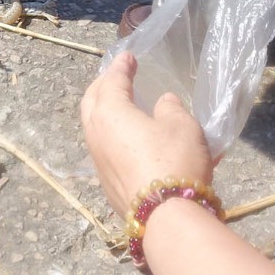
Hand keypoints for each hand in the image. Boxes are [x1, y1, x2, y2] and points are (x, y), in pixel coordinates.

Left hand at [80, 53, 215, 219]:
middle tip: (117, 76)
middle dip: (103, 85)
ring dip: (105, 111)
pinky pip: (104, 148)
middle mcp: (95, 134)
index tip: (128, 56)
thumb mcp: (181, 125)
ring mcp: (97, 160)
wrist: (165, 217)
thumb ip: (170, 108)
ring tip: (121, 105)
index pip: (112, 80)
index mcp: (109, 112)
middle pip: (92, 101)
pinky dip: (112, 134)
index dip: (121, 66)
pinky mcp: (106, 183)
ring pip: (94, 126)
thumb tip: (162, 103)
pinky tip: (128, 138)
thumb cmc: (173, 161)